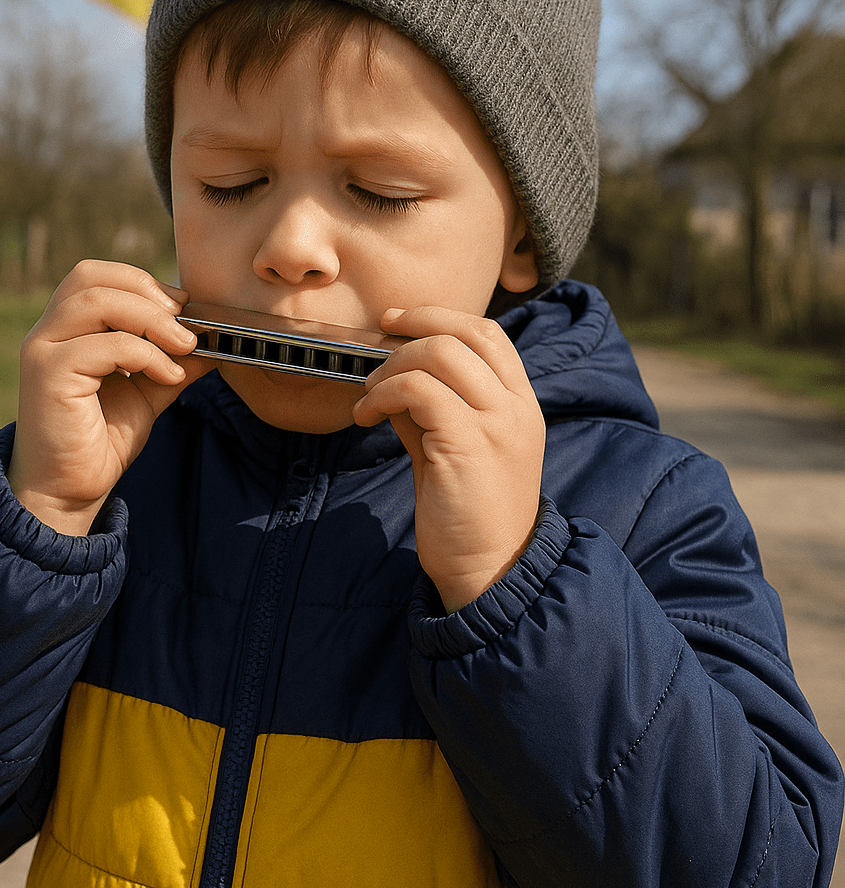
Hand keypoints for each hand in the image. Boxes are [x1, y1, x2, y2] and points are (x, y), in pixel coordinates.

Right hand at [7, 261, 214, 534]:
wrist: (69, 491)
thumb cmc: (102, 440)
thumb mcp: (148, 392)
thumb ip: (174, 362)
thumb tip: (215, 340)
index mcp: (66, 329)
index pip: (98, 276)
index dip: (144, 283)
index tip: (184, 309)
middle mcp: (48, 332)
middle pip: (92, 277)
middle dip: (147, 291)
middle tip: (185, 321)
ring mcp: (43, 350)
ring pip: (96, 301)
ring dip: (151, 319)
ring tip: (184, 347)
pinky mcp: (48, 375)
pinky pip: (103, 345)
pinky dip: (146, 354)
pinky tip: (169, 376)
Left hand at [352, 306, 544, 612]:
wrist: (488, 571)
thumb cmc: (467, 516)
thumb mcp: (454, 450)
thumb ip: (432, 410)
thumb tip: (391, 379)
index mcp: (521, 405)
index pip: (488, 334)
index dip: (439, 317)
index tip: (397, 322)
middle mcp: (516, 407)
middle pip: (463, 334)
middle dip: (409, 331)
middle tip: (375, 355)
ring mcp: (496, 423)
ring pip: (438, 354)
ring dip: (391, 367)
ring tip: (370, 397)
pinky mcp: (467, 443)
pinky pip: (418, 390)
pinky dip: (383, 394)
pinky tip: (367, 416)